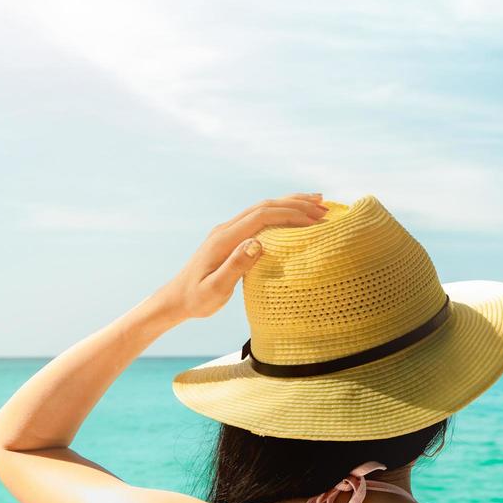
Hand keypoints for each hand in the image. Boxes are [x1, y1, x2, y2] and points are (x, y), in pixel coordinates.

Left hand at [158, 194, 327, 320]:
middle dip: (297, 204)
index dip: (290, 214)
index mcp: (224, 239)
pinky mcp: (232, 236)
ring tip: (319, 203)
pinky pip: (259, 216)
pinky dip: (281, 211)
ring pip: (263, 207)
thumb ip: (235, 266)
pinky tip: (295, 214)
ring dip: (291, 203)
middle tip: (326, 210)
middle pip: (265, 206)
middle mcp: (226, 229)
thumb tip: (257, 243)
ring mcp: (228, 230)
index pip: (261, 216)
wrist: (176, 299)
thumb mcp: (215, 289)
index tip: (315, 221)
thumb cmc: (197, 299)